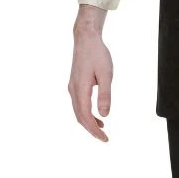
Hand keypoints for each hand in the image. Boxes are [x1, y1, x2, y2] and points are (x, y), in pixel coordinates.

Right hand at [68, 26, 113, 140]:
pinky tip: (97, 115)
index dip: (94, 130)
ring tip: (102, 129)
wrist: (86, 39)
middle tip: (104, 138)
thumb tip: (105, 114)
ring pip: (78, 111)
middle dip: (91, 130)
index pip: (86, 116)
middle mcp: (73, 90)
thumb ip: (105, 95)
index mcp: (80, 89)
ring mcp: (72, 87)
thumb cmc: (97, 54)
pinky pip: (78, 104)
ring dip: (88, 122)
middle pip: (80, 117)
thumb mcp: (106, 74)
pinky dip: (86, 113)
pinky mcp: (74, 84)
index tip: (105, 138)